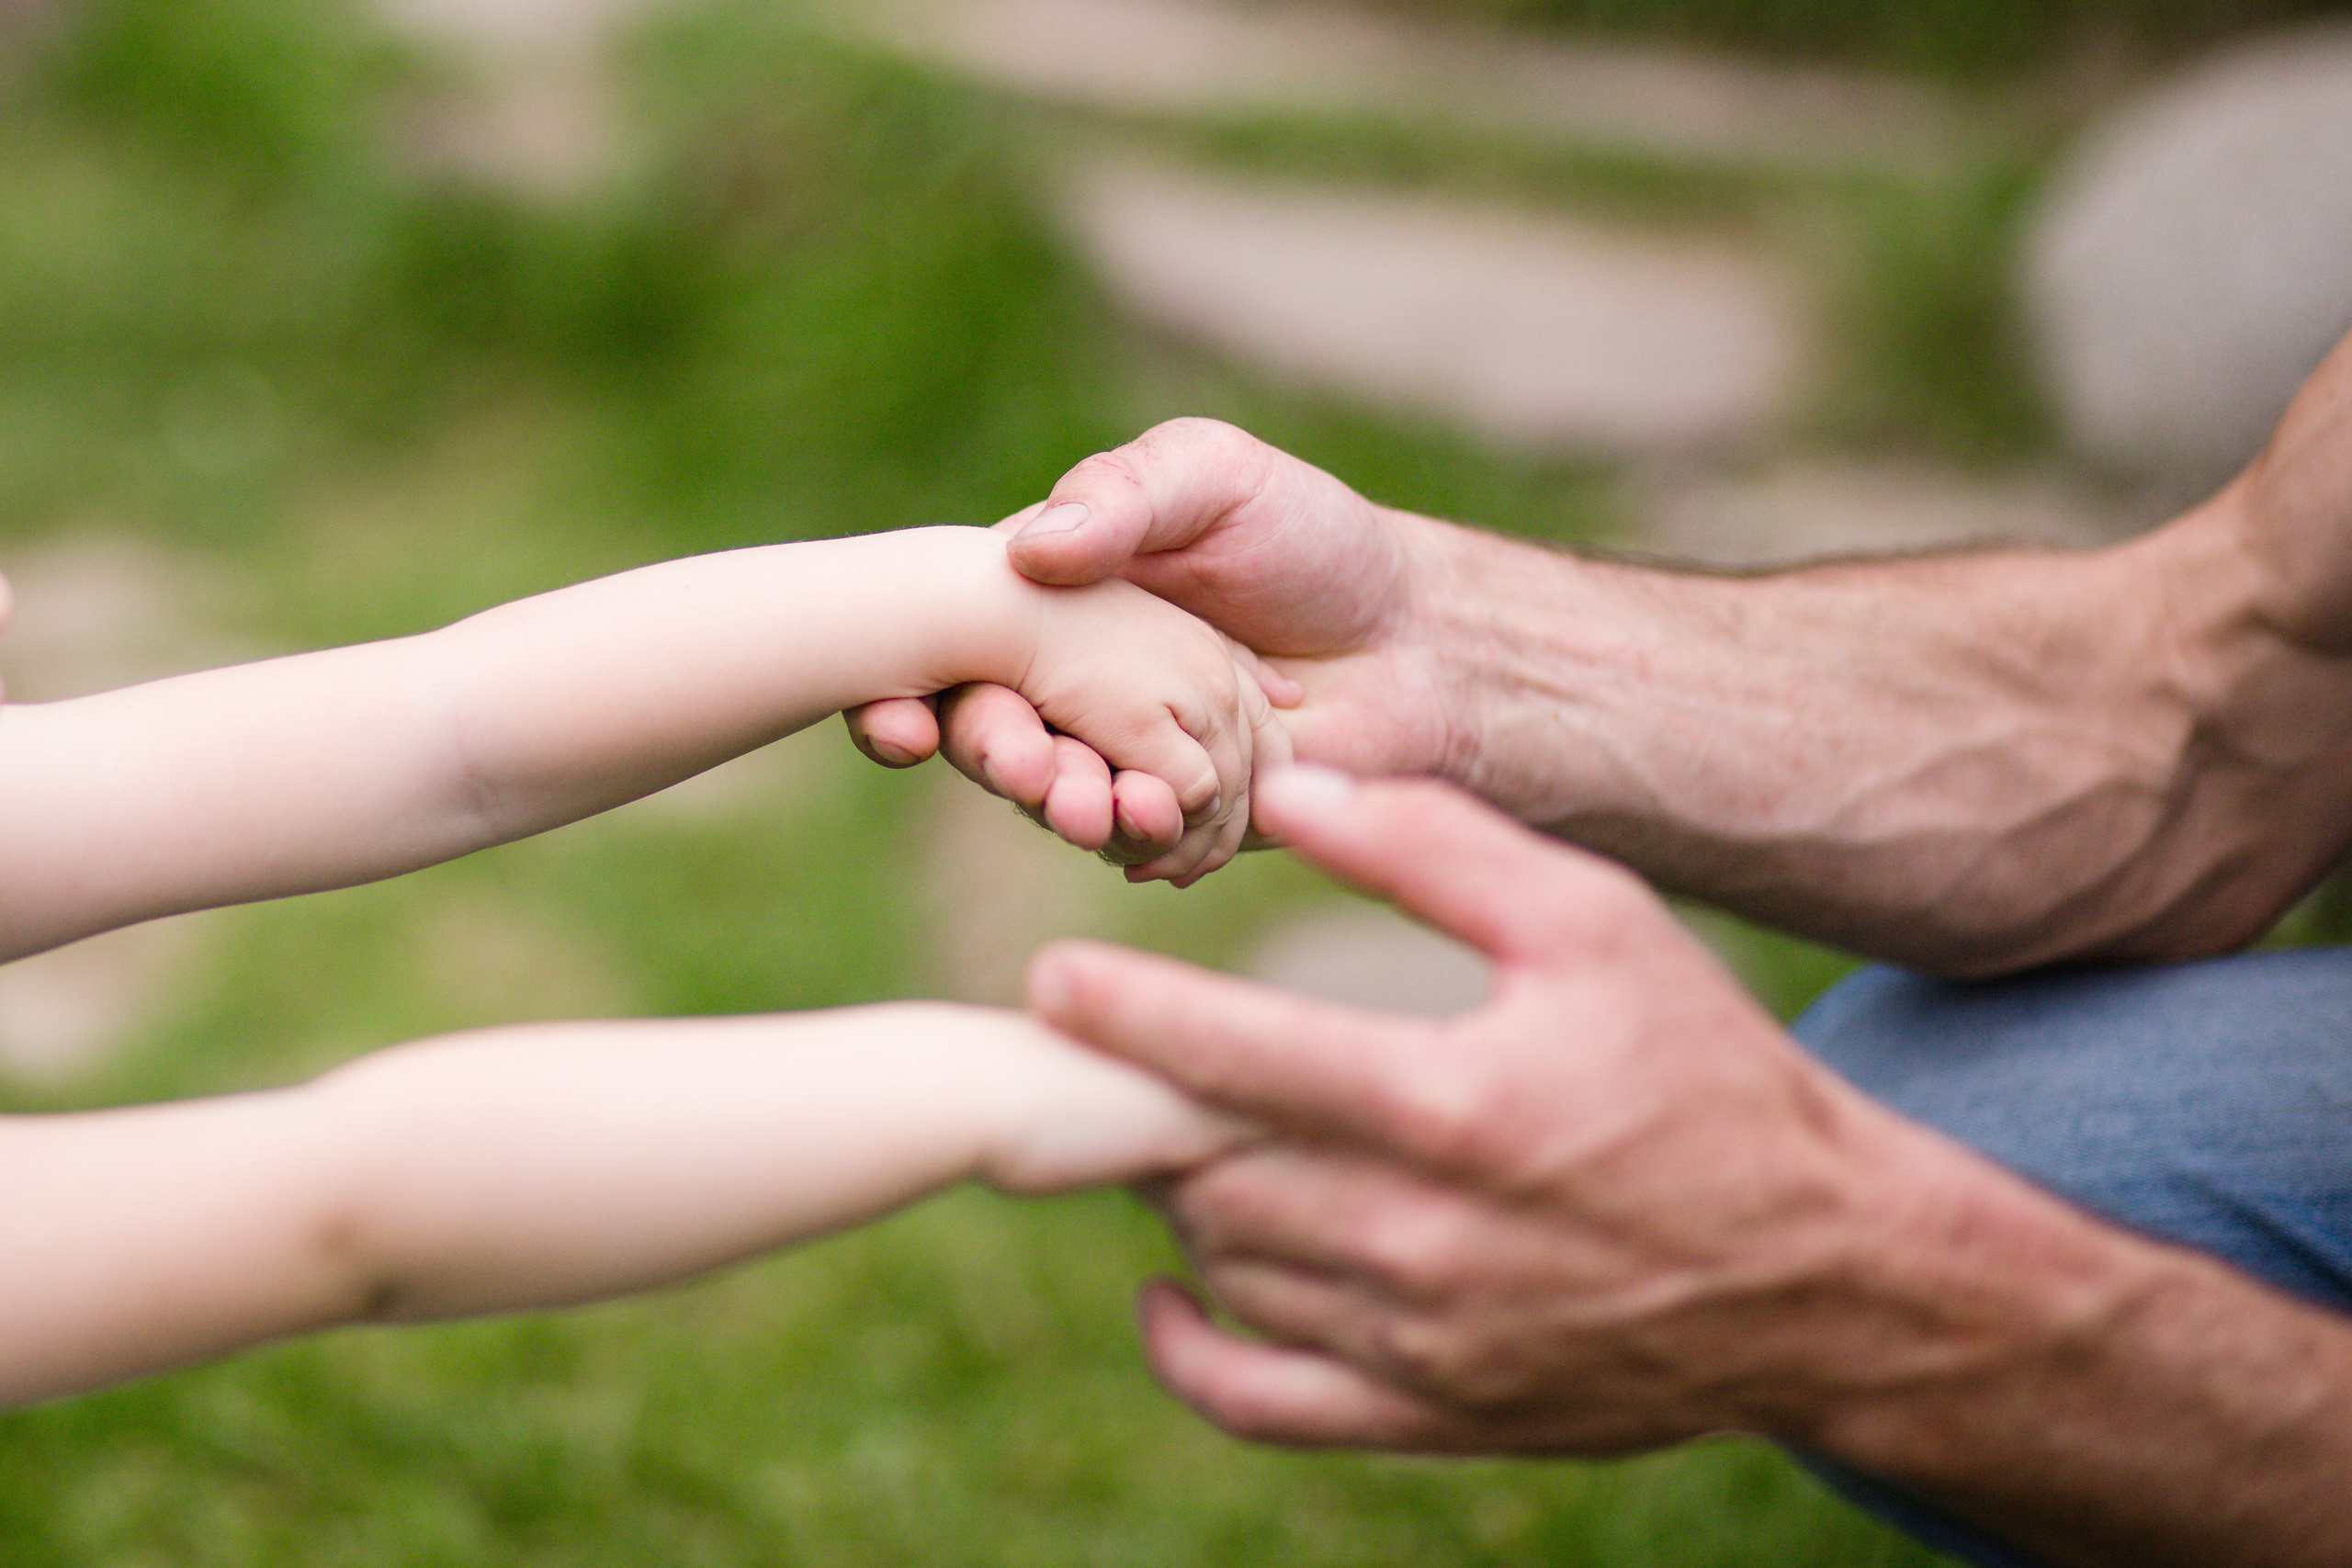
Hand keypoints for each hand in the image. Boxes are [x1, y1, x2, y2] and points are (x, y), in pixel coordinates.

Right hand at [846, 421, 1462, 869]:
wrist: (1419, 637)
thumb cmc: (1311, 538)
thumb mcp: (1214, 478)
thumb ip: (1127, 495)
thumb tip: (1033, 545)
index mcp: (1050, 602)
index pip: (947, 649)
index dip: (902, 690)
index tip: (896, 720)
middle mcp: (1068, 687)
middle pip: (989, 735)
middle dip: (994, 757)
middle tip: (1024, 765)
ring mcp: (1120, 759)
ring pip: (1055, 799)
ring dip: (1058, 810)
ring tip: (1089, 808)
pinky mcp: (1179, 823)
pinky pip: (1136, 848)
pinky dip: (1133, 848)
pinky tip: (1146, 845)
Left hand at [1027, 769, 2051, 1453]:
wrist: (1823, 1272)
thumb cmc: (1704, 1073)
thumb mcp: (1597, 923)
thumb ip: (1436, 849)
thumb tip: (1290, 791)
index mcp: (1458, 1107)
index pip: (1235, 1059)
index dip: (1125, 1018)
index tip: (1048, 987)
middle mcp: (1425, 1240)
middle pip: (1208, 1168)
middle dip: (1143, 1104)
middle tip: (1107, 1054)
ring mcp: (1423, 1344)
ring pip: (1225, 1264)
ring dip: (1179, 1193)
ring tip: (1178, 1126)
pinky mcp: (1433, 1414)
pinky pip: (1261, 1401)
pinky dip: (1189, 1349)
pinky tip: (1170, 1284)